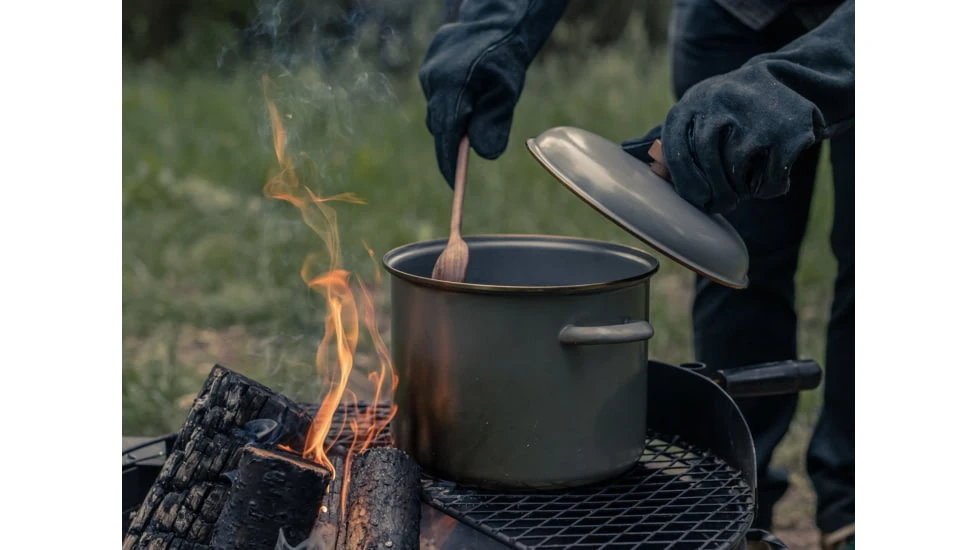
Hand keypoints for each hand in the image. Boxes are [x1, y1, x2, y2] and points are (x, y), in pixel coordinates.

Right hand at [418, 0, 567, 185]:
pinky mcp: (428, 67)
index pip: (446, 136)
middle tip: (468, 156)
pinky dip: (451, 103)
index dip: (448, 164)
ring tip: (477, 110)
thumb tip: (483, 154)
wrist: (496, 23)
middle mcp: (433, 80)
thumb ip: (494, 124)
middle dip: (453, 143)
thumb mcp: (506, 94)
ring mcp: (427, 72)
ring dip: (454, 119)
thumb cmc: (505, 58)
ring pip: (438, 110)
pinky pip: (437, 96)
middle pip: (439, 125)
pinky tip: (469, 92)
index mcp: (452, 87)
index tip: (454, 185)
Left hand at [622, 0, 853, 213]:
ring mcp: (753, 117)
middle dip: (716, 193)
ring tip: (746, 184)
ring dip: (743, 189)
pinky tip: (771, 175)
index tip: (697, 200)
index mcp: (689, 106)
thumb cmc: (725, 109)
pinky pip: (770, 177)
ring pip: (737, 173)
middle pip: (707, 164)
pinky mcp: (786, 132)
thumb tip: (624, 151)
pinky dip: (770, 186)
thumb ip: (664, 138)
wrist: (782, 79)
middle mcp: (717, 106)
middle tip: (723, 203)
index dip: (685, 182)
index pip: (676, 151)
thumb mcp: (693, 114)